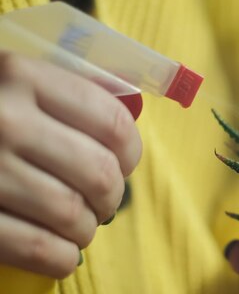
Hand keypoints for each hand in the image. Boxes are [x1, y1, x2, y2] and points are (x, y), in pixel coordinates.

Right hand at [0, 53, 141, 277]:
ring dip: (87, 228)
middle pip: (98, 174)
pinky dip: (60, 258)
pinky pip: (35, 248)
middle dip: (112, 196)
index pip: (111, 123)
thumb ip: (61, 92)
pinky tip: (63, 255)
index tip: (124, 164)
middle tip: (104, 201)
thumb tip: (127, 117)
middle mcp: (3, 121)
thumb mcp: (8, 80)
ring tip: (81, 226)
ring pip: (71, 214)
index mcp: (20, 77)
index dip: (130, 152)